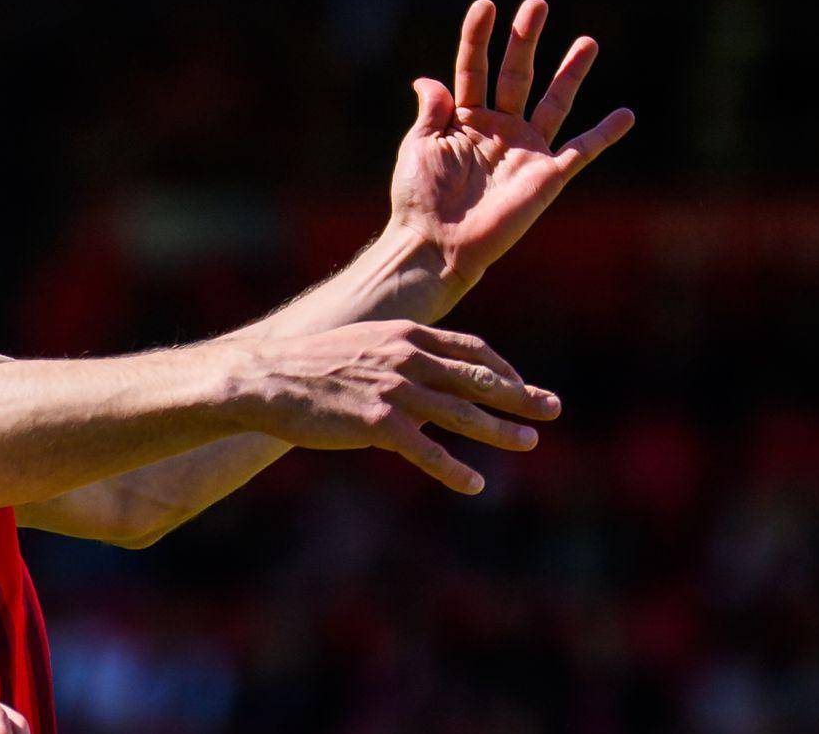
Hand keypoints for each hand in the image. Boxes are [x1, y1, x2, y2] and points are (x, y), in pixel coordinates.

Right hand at [241, 319, 560, 493]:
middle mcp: (407, 357)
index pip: (471, 349)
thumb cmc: (308, 368)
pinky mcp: (377, 422)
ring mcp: (394, 389)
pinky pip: (426, 451)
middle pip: (478, 378)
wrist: (264, 379)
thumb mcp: (362, 348)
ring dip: (500, 430)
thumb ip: (400, 363)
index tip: (523, 385)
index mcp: (406, 335)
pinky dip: (453, 469)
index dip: (502, 369)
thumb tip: (428, 392)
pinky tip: (473, 484)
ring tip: (529, 442)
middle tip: (554, 408)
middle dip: (520, 395)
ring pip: (462, 413)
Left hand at [389, 0, 635, 300]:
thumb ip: (432, 112)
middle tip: (536, 4)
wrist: (436, 244)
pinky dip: (606, 134)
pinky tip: (627, 114)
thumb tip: (428, 79)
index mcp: (464, 120)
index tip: (485, 5)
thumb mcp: (417, 147)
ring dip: (570, 73)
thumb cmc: (419, 199)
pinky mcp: (546, 177)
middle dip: (526, 40)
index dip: (478, 38)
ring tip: (587, 42)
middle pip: (516, 75)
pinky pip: (583, 151)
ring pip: (554, 102)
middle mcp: (498, 129)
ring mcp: (525, 150)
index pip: (473, 69)